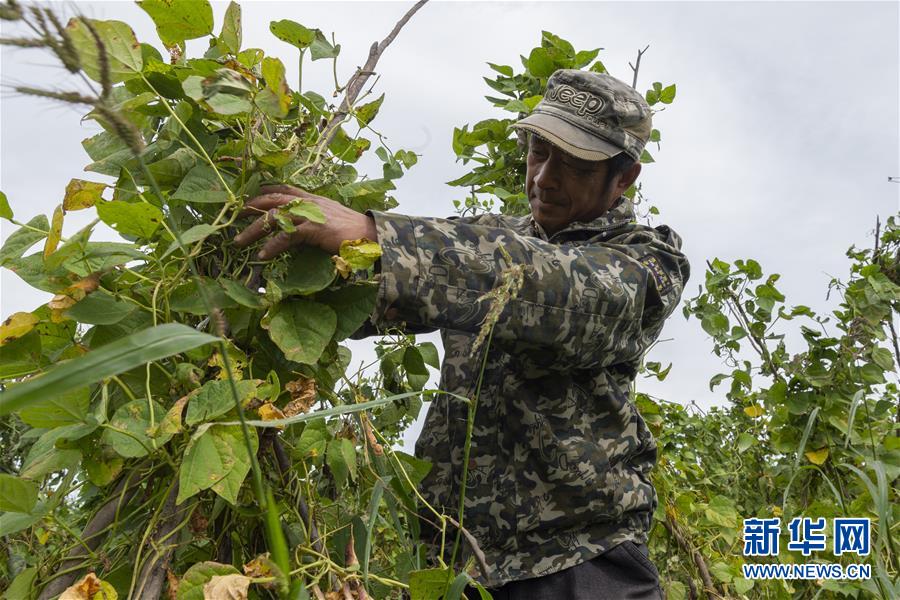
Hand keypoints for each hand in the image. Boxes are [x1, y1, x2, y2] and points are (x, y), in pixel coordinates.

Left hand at [233, 184, 377, 258]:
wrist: (372, 234)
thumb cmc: (353, 231)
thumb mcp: (329, 220)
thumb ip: (313, 221)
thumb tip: (298, 233)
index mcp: (312, 198)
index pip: (282, 189)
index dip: (263, 191)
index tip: (247, 197)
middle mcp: (308, 202)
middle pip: (271, 199)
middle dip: (249, 206)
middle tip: (232, 216)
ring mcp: (310, 214)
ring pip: (274, 217)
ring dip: (253, 230)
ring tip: (238, 241)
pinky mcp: (314, 228)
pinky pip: (287, 236)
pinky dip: (272, 246)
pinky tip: (263, 256)